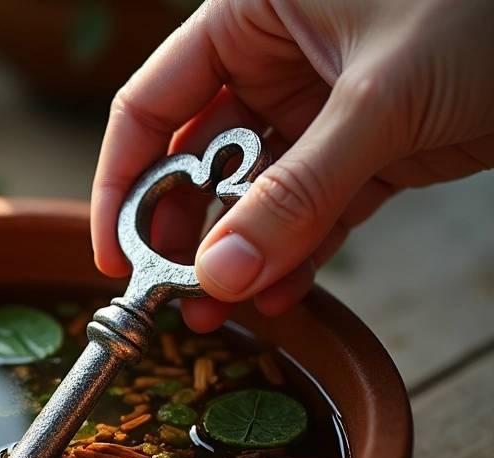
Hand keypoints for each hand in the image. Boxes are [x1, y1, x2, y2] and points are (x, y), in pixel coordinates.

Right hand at [90, 0, 493, 331]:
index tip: (114, 252)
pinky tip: (281, 297)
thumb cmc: (486, 5)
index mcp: (249, 17)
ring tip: (221, 314)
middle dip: (186, 231)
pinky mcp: (370, 150)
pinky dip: (300, 255)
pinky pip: (316, 211)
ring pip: (258, 195)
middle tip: (174, 294)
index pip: (152, 105)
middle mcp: (273, 62)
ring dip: (241, 255)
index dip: (123, 180)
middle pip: (198, 159)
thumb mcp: (379, 99)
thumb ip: (296, 193)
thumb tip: (218, 273)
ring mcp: (322, 110)